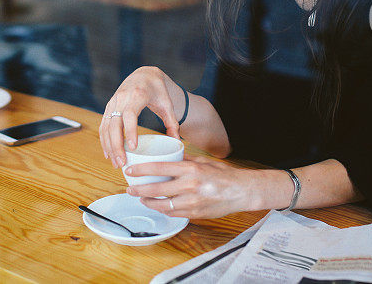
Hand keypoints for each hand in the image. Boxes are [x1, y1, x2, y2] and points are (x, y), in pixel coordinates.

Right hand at [99, 66, 181, 167]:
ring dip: (109, 146)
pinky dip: (104, 140)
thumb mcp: (167, 103)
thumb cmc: (157, 89)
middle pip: (114, 124)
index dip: (130, 131)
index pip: (130, 114)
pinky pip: (103, 126)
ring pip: (106, 127)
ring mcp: (113, 103)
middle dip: (116, 145)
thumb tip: (176, 141)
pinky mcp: (108, 107)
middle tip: (122, 162)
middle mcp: (121, 98)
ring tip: (116, 163)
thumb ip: (172, 122)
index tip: (133, 147)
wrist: (143, 75)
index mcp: (137, 95)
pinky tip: (108, 154)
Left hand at [124, 156, 256, 218]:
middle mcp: (190, 186)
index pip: (160, 168)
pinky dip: (163, 209)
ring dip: (148, 202)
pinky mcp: (195, 214)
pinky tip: (158, 205)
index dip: (142, 170)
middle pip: (157, 189)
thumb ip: (185, 160)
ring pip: (163, 205)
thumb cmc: (224, 175)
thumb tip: (169, 157)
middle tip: (129, 188)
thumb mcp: (204, 162)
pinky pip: (173, 213)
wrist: (242, 192)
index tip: (130, 170)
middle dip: (139, 190)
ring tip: (141, 198)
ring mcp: (192, 202)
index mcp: (191, 169)